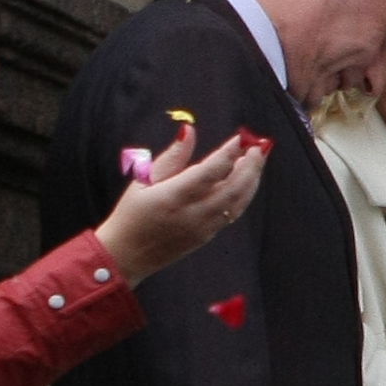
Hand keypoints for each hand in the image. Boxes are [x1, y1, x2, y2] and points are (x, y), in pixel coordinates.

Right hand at [91, 128, 268, 279]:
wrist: (127, 255)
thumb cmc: (132, 213)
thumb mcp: (144, 179)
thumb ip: (172, 156)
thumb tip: (189, 130)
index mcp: (174, 197)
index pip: (210, 172)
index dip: (228, 153)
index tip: (240, 138)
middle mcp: (193, 213)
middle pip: (233, 188)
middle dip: (250, 165)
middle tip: (258, 146)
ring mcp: (203, 227)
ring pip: (238, 202)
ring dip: (251, 179)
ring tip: (256, 159)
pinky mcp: (208, 236)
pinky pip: (233, 212)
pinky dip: (243, 194)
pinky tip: (245, 180)